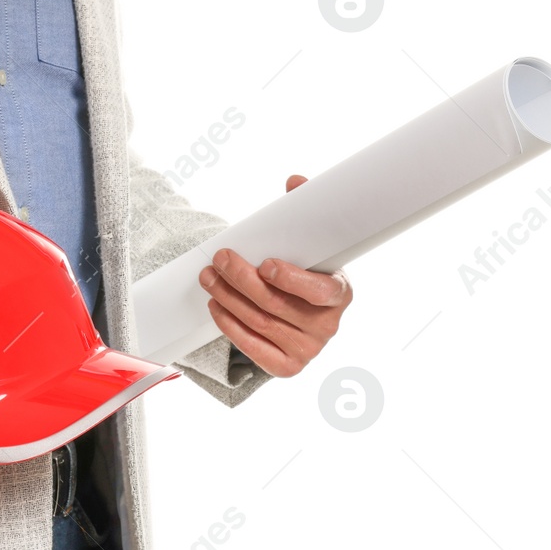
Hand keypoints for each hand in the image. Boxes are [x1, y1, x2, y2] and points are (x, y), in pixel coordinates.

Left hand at [198, 175, 353, 377]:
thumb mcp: (311, 243)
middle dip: (242, 279)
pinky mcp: (287, 366)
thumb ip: (305, 212)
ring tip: (210, 277)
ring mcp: (308, 349)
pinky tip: (216, 305)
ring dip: (228, 298)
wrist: (304, 315)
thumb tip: (295, 183)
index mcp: (340, 293)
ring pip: (259, 323)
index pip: (320, 291)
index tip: (266, 264)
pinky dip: (229, 325)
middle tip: (220, 259)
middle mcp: (328, 326)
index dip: (292, 280)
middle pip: (276, 304)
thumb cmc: (306, 272)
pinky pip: (252, 347)